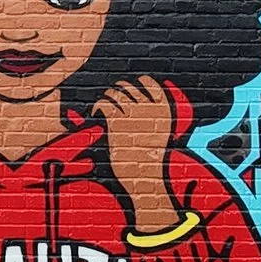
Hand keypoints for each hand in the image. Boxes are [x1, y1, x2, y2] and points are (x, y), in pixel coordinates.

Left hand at [97, 78, 180, 233]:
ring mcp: (135, 114)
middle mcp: (151, 108)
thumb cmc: (150, 160)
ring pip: (114, 92)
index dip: (136, 85)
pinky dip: (97, 106)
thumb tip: (137, 103)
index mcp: (165, 110)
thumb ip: (151, 117)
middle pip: (127, 85)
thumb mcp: (160, 134)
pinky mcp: (118, 122)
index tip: (128, 95)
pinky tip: (96, 114)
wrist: (146, 179)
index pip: (149, 82)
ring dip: (105, 99)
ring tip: (102, 110)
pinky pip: (104, 103)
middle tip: (111, 106)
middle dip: (117, 92)